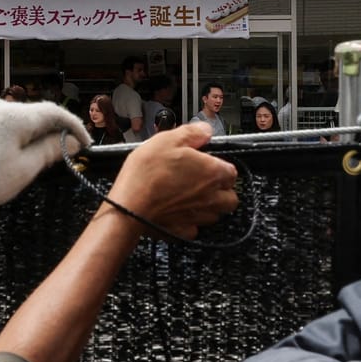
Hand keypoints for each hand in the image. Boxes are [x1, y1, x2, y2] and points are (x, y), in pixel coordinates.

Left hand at [0, 99, 90, 221]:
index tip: (83, 142)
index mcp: (15, 115)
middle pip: (32, 114)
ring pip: (12, 118)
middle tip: (61, 152)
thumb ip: (50, 151)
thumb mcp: (24, 169)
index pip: (54, 113)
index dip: (73, 127)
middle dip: (49, 131)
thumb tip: (71, 142)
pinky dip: (7, 134)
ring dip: (27, 133)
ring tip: (32, 157)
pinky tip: (6, 153)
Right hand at [106, 123, 238, 239]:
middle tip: (206, 181)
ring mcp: (197, 216)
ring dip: (209, 206)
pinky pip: (195, 228)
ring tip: (192, 196)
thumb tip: (205, 130)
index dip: (221, 165)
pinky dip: (190, 221)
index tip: (208, 162)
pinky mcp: (183, 231)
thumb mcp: (168, 139)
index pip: (232, 171)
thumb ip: (192, 133)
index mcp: (212, 173)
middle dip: (222, 190)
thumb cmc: (146, 174)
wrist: (128, 205)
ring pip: (216, 214)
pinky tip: (178, 211)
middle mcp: (210, 197)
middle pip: (230, 197)